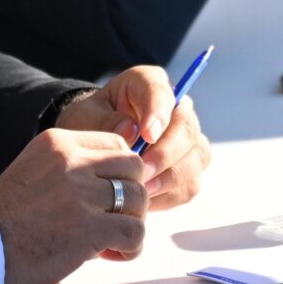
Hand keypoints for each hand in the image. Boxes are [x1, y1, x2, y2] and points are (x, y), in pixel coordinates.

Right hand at [0, 127, 150, 283]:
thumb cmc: (3, 221)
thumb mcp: (35, 173)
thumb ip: (73, 171)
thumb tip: (119, 184)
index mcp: (58, 143)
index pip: (117, 144)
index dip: (122, 173)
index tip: (110, 196)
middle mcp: (71, 161)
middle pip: (134, 167)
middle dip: (132, 195)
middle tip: (114, 219)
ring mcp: (81, 193)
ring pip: (139, 199)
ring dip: (131, 222)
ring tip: (110, 241)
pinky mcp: (88, 228)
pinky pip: (134, 233)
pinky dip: (130, 247)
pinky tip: (111, 254)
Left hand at [56, 65, 211, 207]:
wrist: (92, 145)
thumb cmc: (89, 123)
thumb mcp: (86, 117)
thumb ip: (104, 121)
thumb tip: (130, 130)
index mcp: (148, 83)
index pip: (162, 93)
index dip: (159, 114)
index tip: (147, 135)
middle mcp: (176, 108)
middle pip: (187, 128)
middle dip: (166, 153)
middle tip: (141, 171)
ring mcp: (186, 139)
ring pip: (197, 157)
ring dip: (172, 177)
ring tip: (143, 190)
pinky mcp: (187, 167)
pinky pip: (190, 184)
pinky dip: (171, 194)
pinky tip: (147, 200)